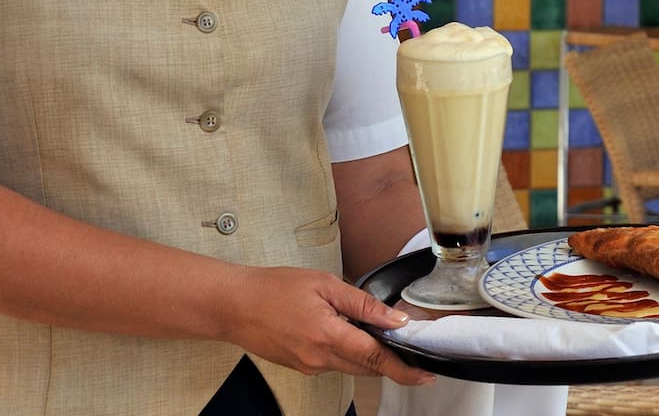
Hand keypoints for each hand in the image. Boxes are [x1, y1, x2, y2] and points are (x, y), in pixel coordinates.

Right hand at [226, 267, 435, 386]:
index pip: (375, 358)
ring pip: (351, 365)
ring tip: (367, 327)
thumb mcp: (324, 284)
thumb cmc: (274, 288)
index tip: (424, 374)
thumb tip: (394, 320)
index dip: (403, 369)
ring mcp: (309, 366)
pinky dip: (346, 350)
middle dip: (389, 360)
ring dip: (366, 353)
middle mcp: (318, 359)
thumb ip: (362, 304)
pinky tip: (341, 329)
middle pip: (367, 367)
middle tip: (408, 346)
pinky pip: (334, 363)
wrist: (233, 305)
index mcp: (327, 336)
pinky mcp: (302, 367)